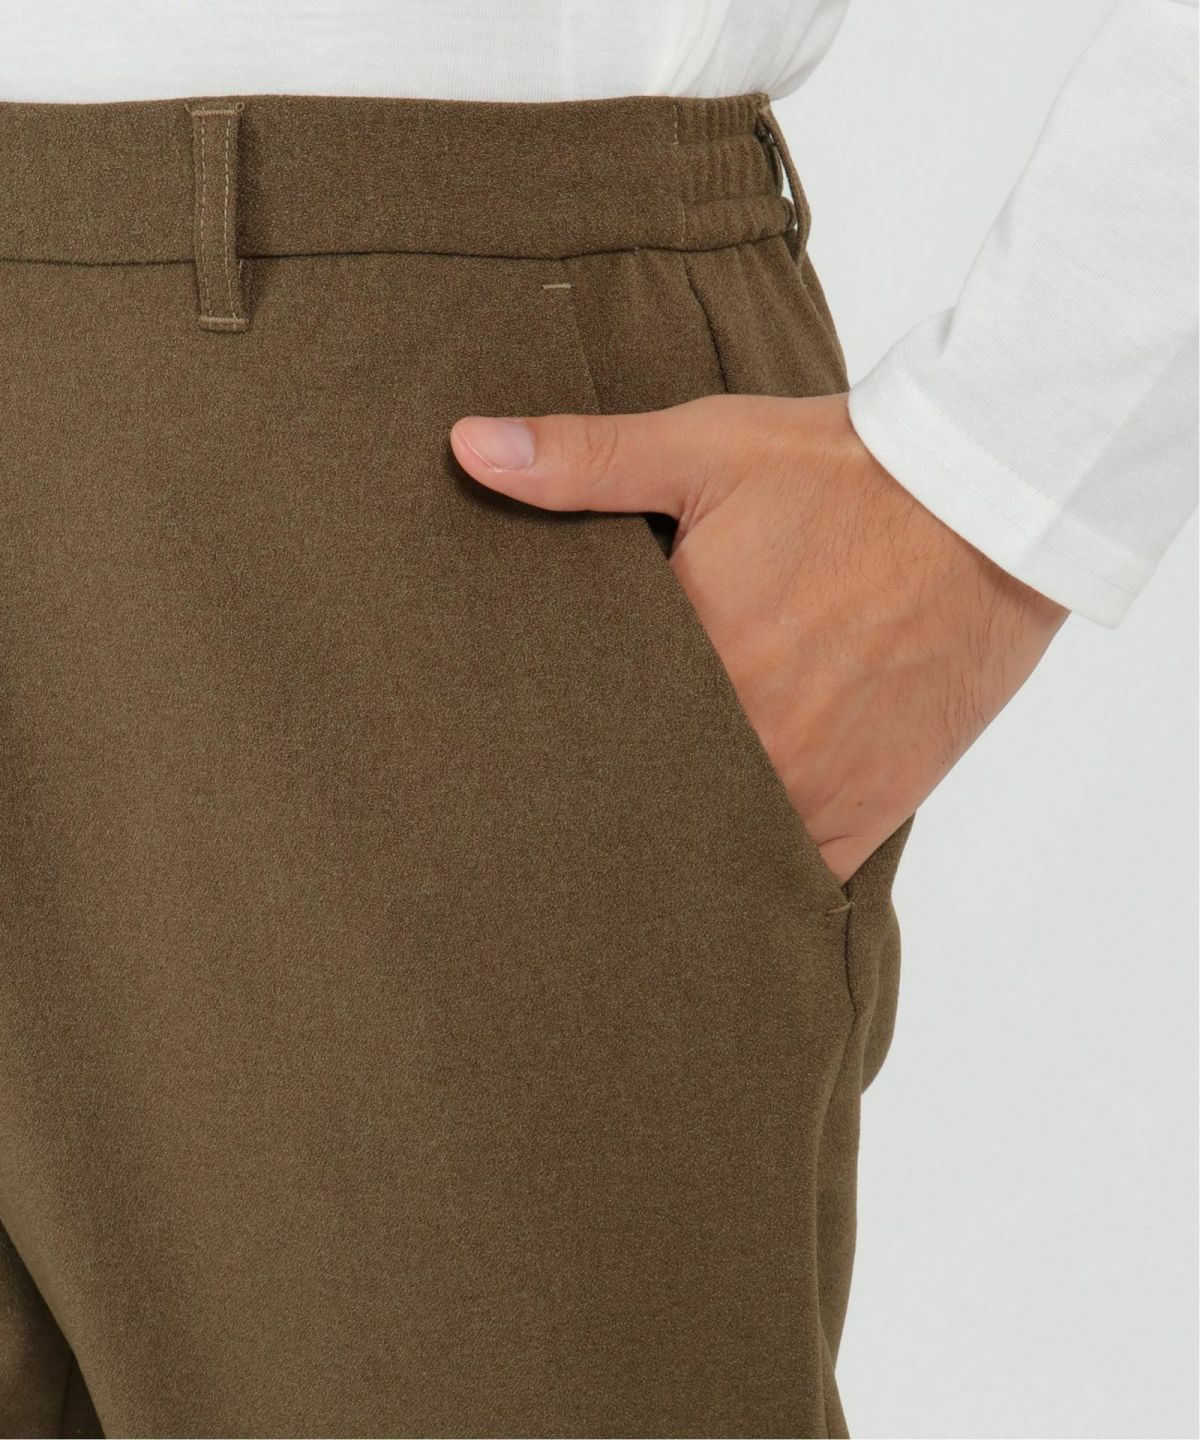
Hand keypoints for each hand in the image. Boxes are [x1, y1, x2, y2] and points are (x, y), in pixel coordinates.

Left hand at [449, 393, 1067, 882]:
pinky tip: (714, 872)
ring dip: (673, 842)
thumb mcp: (704, 447)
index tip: (511, 760)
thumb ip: (582, 459)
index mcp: (692, 661)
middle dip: (604, 801)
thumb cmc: (843, 472)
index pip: (584, 734)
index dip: (548, 747)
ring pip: (710, 847)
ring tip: (621, 853)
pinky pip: (793, 874)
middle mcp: (747, 741)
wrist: (991, 505)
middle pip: (643, 800)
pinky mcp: (867, 812)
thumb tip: (466, 447)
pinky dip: (755, 872)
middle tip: (553, 813)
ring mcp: (809, 787)